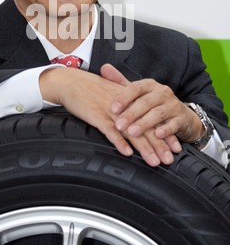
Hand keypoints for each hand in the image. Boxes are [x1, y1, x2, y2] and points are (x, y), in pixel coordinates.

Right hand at [39, 66, 183, 166]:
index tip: (174, 147)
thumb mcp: (112, 94)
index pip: (151, 118)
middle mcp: (124, 106)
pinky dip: (119, 141)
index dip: (164, 133)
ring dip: (144, 148)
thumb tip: (137, 122)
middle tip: (169, 160)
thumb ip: (126, 107)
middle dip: (159, 145)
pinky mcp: (96, 115)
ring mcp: (110, 111)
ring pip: (131, 131)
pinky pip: (109, 130)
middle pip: (145, 127)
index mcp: (130, 101)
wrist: (71, 81)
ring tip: (154, 162)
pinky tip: (127, 153)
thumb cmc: (89, 89)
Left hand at [100, 63, 203, 145]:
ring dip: (144, 124)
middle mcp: (162, 92)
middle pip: (145, 102)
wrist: (181, 116)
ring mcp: (173, 105)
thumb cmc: (153, 104)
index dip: (124, 98)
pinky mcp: (181, 119)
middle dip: (131, 114)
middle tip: (119, 126)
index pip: (135, 88)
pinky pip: (173, 125)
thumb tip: (103, 67)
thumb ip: (120, 81)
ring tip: (132, 133)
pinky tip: (157, 135)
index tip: (112, 109)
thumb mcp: (138, 93)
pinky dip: (165, 130)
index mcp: (150, 85)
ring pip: (158, 114)